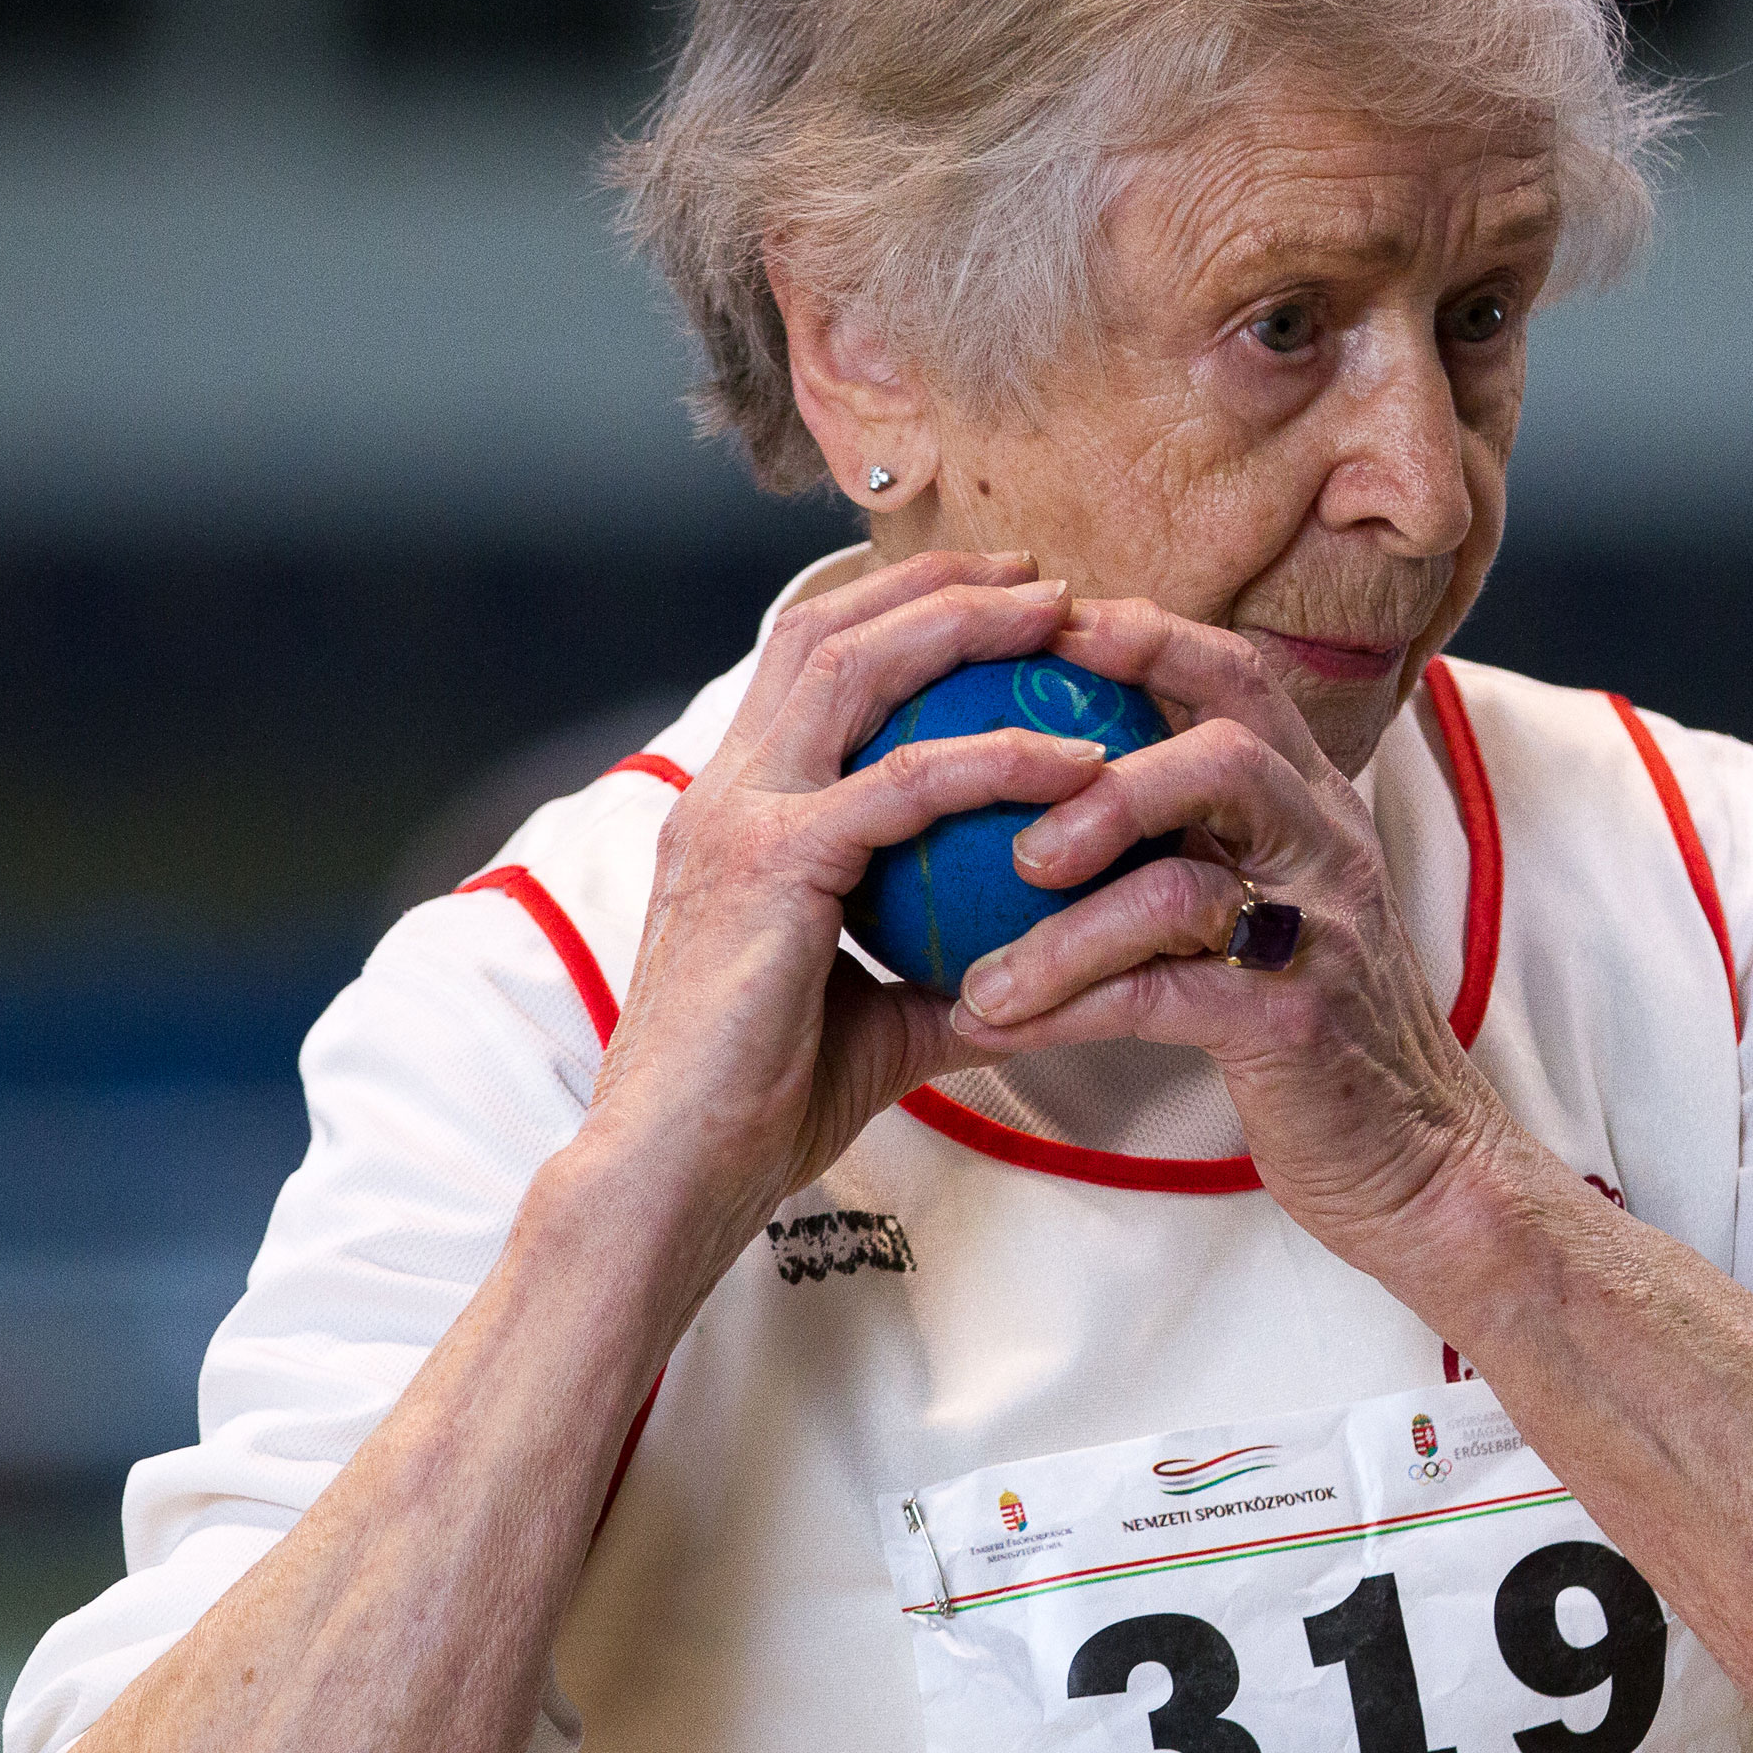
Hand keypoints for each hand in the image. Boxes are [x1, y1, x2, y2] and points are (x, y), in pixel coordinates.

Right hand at [582, 550, 1111, 1312]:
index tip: (1002, 608)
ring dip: (963, 623)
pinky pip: (903, 783)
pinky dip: (997, 757)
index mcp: (734, 812)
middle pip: (827, 630)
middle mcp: (724, 793)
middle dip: (937, 583)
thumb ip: (950, 970)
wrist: (675, 1176)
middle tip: (1042, 577)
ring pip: (855, 666)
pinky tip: (1077, 761)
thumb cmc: (762, 1109)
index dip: (903, 616)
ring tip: (1058, 612)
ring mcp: (736, 817)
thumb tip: (1047, 968)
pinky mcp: (770, 863)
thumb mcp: (877, 1019)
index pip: (811, 667)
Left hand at [946, 601, 1513, 1283]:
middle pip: (1223, 753)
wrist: (1416, 1157)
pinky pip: (1163, 997)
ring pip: (1181, 889)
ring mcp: (1321, 931)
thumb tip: (1054, 786)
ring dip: (1062, 930)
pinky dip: (1068, 1008)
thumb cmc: (1309, 1025)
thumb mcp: (1265, 904)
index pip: (1235, 675)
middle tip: (1009, 832)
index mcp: (1312, 800)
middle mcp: (1326, 844)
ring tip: (981, 969)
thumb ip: (1193, 836)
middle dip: (1100, 779)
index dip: (1138, 637)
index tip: (1037, 634)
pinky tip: (993, 1027)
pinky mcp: (1296, 1021)